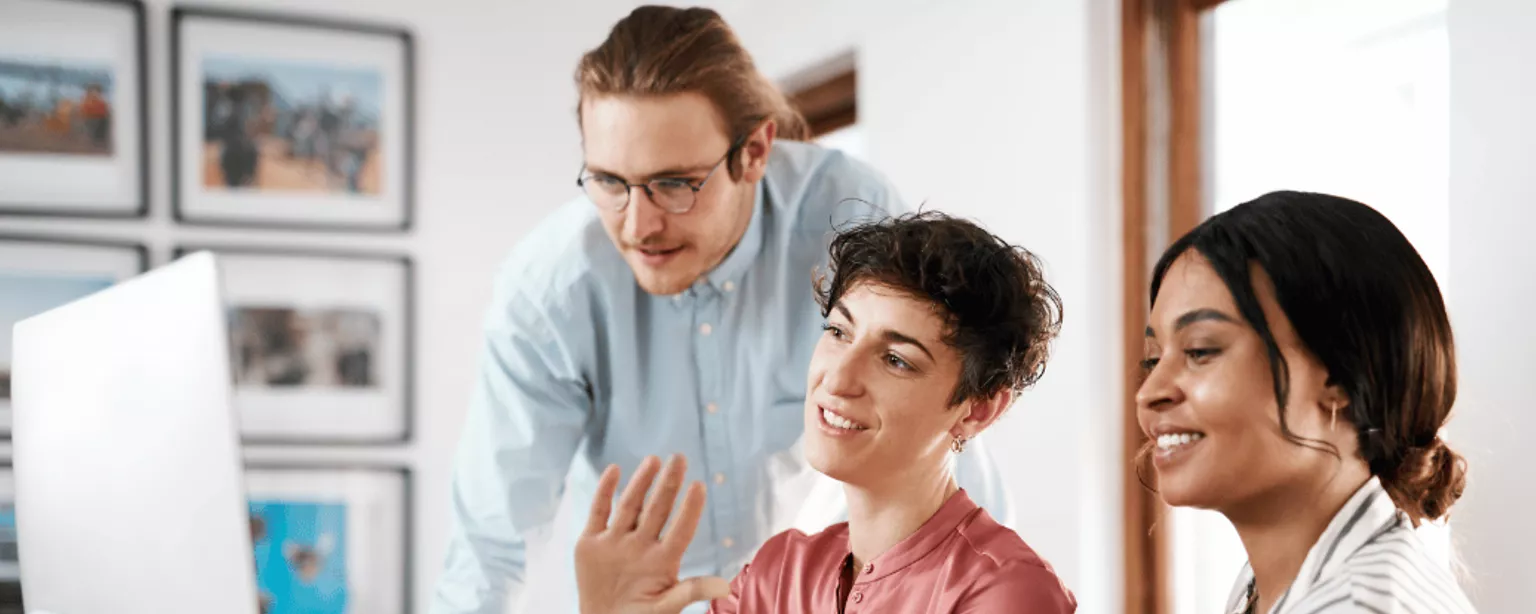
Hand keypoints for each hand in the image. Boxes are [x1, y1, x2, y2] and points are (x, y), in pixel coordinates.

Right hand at [576, 454, 729, 613]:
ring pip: (630, 506)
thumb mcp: (666, 608)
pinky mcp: (592, 543)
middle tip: (680, 458)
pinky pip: (599, 512)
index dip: (690, 509)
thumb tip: (726, 587)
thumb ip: (691, 592)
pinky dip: (605, 491)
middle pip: (657, 510)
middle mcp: (641, 545)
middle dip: (668, 484)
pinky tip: (614, 470)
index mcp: (662, 561)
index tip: (700, 486)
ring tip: (654, 460)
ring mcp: (616, 542)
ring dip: (641, 482)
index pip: (680, 530)